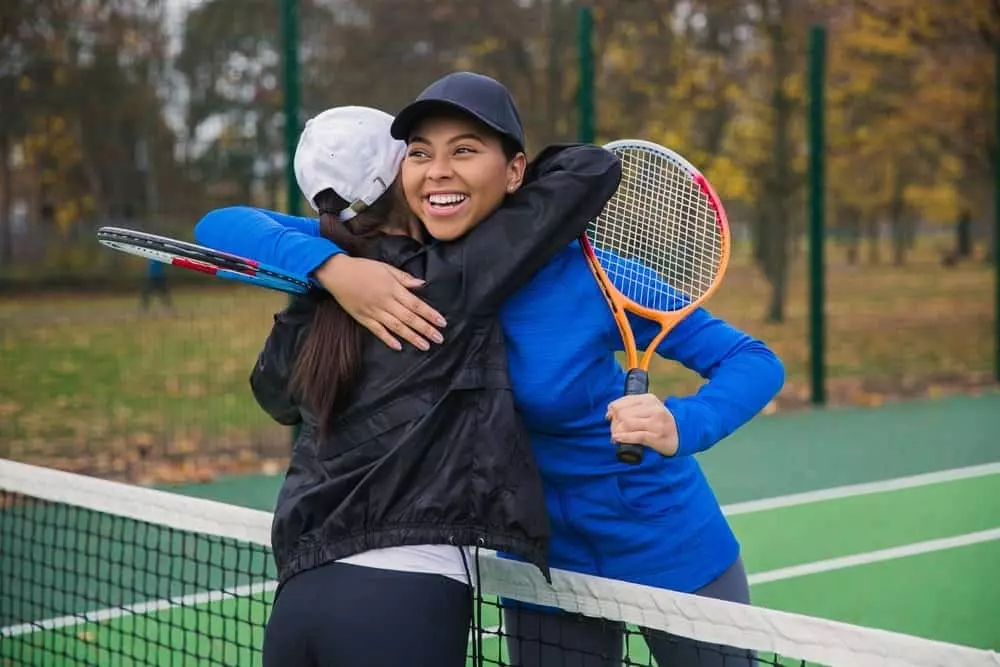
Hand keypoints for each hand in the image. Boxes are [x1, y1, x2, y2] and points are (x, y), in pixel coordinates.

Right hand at [313, 254, 446, 350]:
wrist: (337, 273)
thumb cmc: (363, 268)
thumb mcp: (386, 268)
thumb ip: (404, 278)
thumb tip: (422, 284)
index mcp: (392, 288)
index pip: (416, 304)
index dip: (430, 314)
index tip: (442, 322)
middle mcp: (385, 302)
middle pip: (409, 317)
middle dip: (425, 329)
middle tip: (439, 339)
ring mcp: (374, 311)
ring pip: (396, 327)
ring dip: (411, 337)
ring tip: (425, 346)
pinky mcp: (363, 318)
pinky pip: (377, 331)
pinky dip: (388, 339)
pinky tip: (398, 347)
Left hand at [606, 394, 678, 456]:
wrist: (680, 434)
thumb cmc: (658, 422)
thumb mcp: (647, 409)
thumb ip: (630, 408)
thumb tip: (608, 413)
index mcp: (649, 399)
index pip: (623, 402)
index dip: (613, 410)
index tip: (610, 417)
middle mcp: (654, 409)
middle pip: (623, 414)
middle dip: (614, 423)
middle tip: (614, 430)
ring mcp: (656, 423)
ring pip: (627, 424)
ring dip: (617, 431)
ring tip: (616, 436)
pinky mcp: (657, 437)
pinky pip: (636, 436)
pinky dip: (624, 437)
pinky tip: (618, 439)